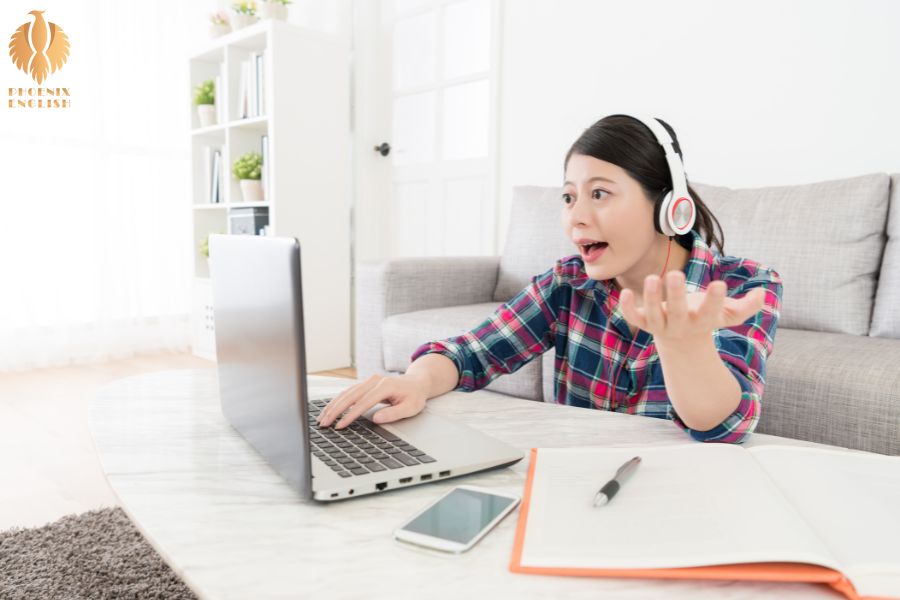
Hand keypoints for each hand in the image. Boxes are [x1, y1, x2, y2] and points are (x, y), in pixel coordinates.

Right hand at [316, 374, 428, 429]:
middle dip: (335, 410)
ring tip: (322, 418)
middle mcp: (374, 381)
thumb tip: (376, 419)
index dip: (350, 415)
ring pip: (346, 392)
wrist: (417, 383)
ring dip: (333, 405)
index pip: (363, 402)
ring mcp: (369, 380)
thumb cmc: (415, 396)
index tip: (340, 426)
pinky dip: (338, 401)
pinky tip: (330, 409)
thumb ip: (394, 413)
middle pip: (350, 395)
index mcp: (385, 386)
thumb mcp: (411, 407)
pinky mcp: (366, 383)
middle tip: (324, 423)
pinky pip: (349, 391)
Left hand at [619, 271, 766, 344]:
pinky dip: (626, 308)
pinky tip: (624, 292)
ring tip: (652, 278)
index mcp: (702, 322)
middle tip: (675, 273)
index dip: (714, 300)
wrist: (682, 342)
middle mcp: (680, 325)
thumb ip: (746, 307)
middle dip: (676, 295)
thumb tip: (763, 294)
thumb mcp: (727, 314)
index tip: (719, 284)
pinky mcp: (644, 323)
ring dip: (650, 298)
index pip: (710, 312)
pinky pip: (633, 318)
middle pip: (677, 313)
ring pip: (652, 315)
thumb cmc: (706, 319)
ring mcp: (660, 325)